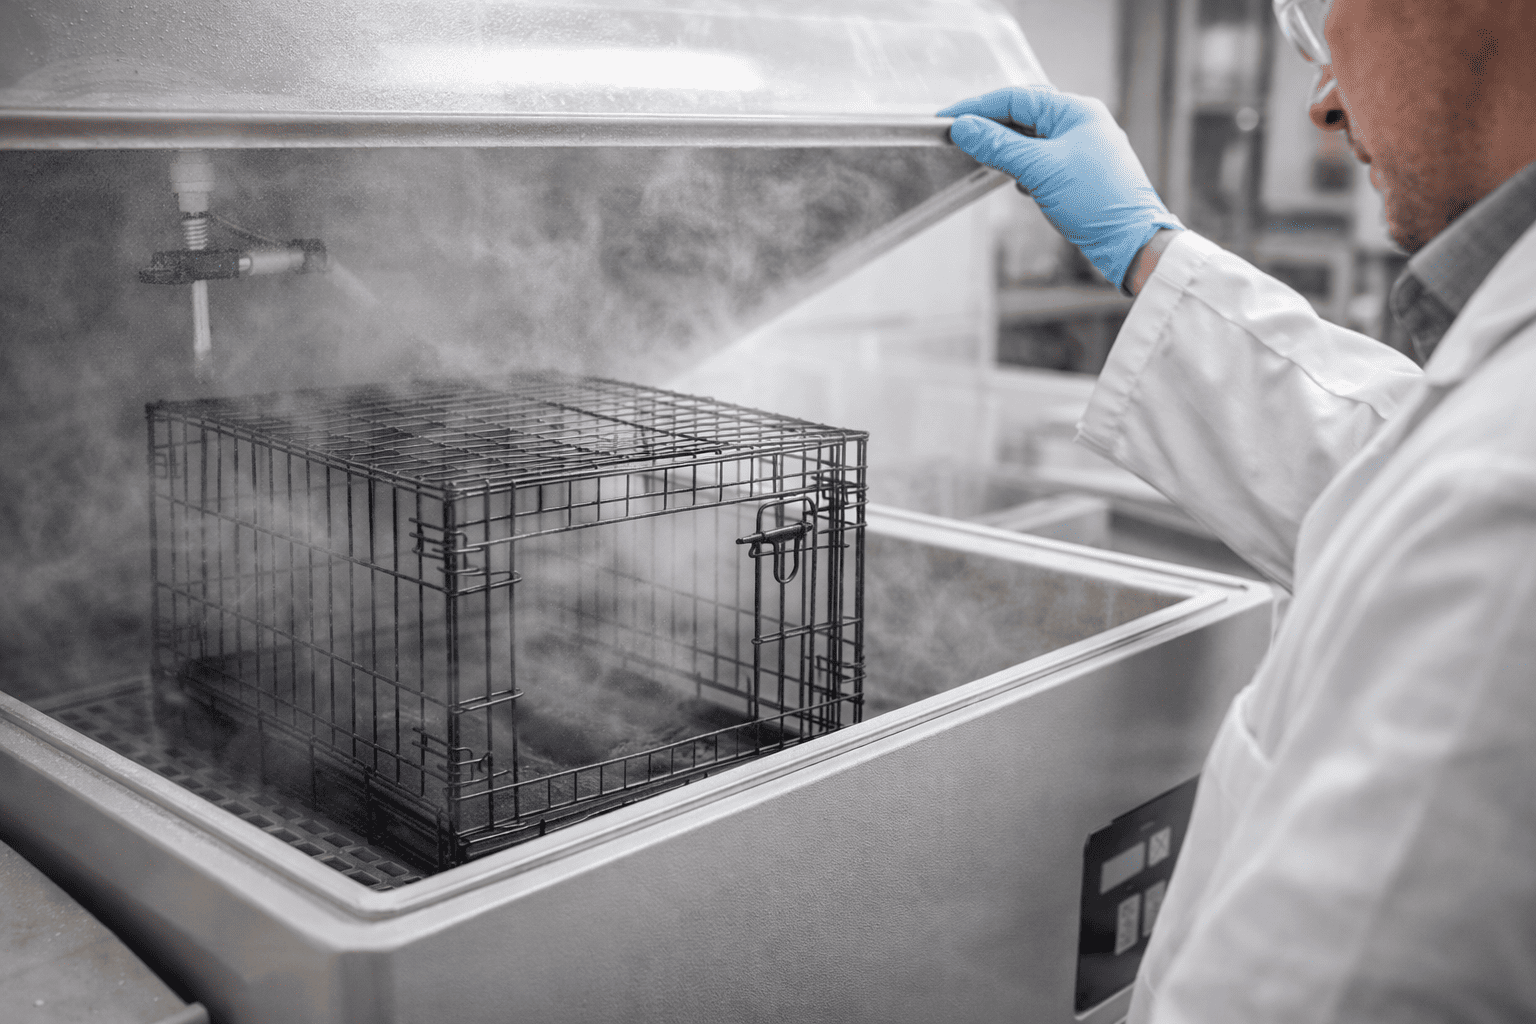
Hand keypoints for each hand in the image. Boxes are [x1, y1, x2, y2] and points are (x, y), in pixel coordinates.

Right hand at [938, 87, 1181, 290]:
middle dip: (991, 129)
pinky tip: (1017, 184)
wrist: (1130, 242)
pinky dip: (1023, 169)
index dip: (978, 108)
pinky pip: (1041, 162)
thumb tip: (963, 128)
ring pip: (1031, 141)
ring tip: (983, 161)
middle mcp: (1080, 123)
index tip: (947, 119)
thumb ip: (998, 145)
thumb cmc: (1095, 201)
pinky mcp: (1079, 173)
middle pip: (1023, 116)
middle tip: (959, 140)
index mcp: (1076, 110)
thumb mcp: (1039, 170)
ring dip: (1006, 151)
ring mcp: (1081, 148)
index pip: (1016, 98)